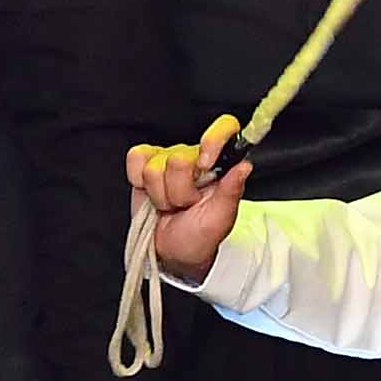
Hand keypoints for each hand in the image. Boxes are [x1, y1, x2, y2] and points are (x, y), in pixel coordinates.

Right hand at [127, 132, 250, 281]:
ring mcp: (168, 159)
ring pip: (155, 167)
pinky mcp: (144, 162)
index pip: (224, 129)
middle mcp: (195, 157)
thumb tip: (244, 166)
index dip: (213, 140)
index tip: (205, 165)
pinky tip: (153, 194)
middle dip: (179, 191)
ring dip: (161, 194)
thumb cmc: (199, 236)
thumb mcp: (221, 219)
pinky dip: (139, 181)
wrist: (171, 251)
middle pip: (180, 159)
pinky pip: (136, 159)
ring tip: (172, 205)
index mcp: (221, 165)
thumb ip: (232, 190)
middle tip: (186, 204)